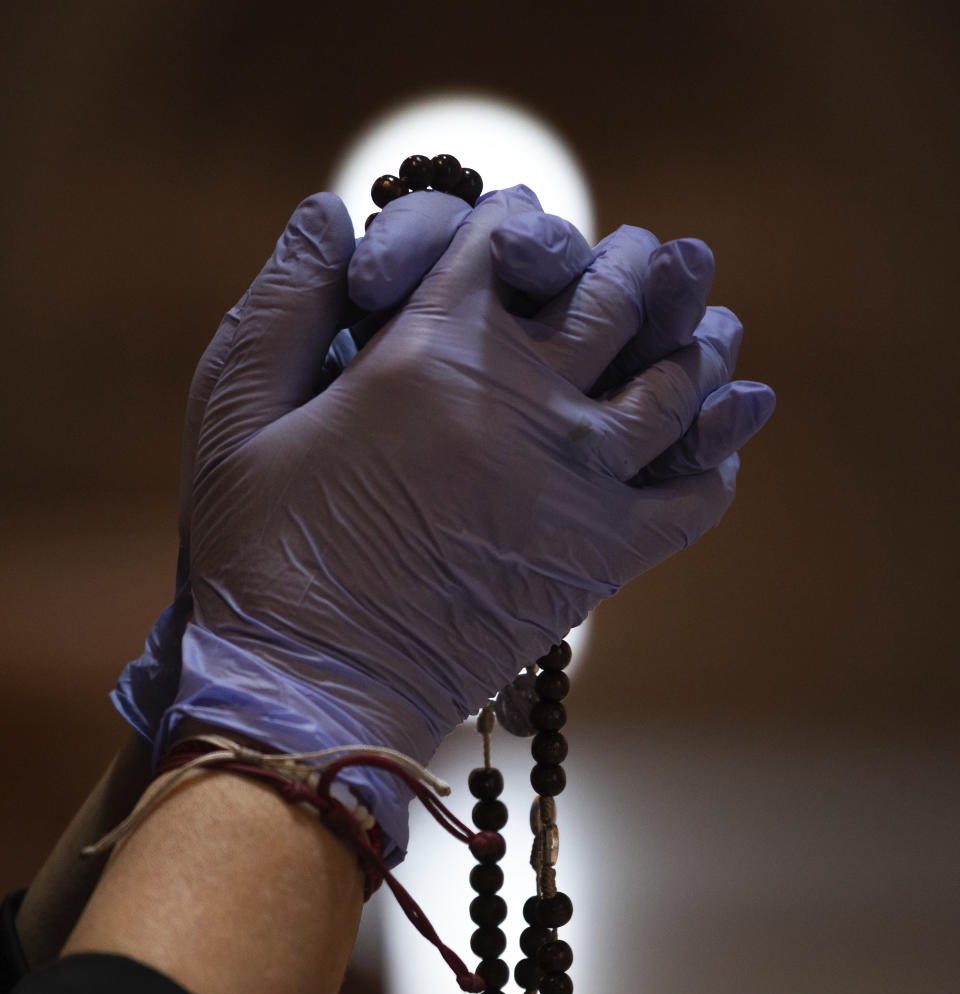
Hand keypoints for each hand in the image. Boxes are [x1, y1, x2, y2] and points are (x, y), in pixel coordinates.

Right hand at [155, 185, 774, 861]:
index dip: (519, 222)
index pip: (510, 235)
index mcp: (432, 349)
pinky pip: (697, 493)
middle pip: (616, 290)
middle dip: (624, 264)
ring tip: (685, 333)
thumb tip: (330, 210)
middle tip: (625, 265)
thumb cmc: (261, 557)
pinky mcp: (603, 559)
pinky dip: (714, 455)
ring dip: (687, 343)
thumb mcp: (233, 417)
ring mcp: (578, 481)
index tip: (516, 237)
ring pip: (677, 378)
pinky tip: (706, 440)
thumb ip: (284, 302)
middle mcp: (524, 400)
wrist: (314, 689)